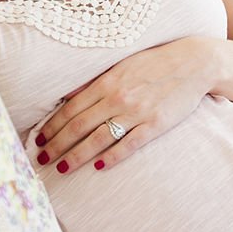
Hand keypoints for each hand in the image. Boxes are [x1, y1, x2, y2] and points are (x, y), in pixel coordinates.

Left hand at [35, 36, 216, 174]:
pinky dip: (112, 157)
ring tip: (62, 168)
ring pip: (98, 139)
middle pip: (79, 126)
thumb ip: (95, 81)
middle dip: (57, 144)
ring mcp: (136, 113)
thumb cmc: (155, 62)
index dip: (52, 125)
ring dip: (76, 156)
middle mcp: (118, 98)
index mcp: (107, 82)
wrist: (193, 63)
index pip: (71, 109)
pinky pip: (128, 145)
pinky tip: (98, 166)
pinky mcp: (155, 125)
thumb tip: (66, 96)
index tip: (39, 138)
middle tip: (42, 158)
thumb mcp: (121, 64)